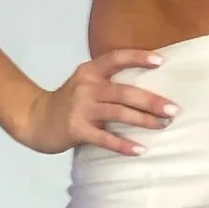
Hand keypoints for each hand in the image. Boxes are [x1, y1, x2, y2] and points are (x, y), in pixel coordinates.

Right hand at [17, 49, 176, 155]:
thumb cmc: (70, 102)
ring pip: (119, 113)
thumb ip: (109, 81)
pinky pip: (105, 138)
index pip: (116, 58)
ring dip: (144, 120)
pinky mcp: (76, 130)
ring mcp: (80, 108)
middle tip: (173, 109)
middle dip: (152, 101)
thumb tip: (149, 87)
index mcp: (90, 71)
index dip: (138, 58)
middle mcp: (86, 87)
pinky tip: (140, 149)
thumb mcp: (86, 83)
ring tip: (163, 125)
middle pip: (125, 91)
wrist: (35, 119)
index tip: (162, 62)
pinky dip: (124, 145)